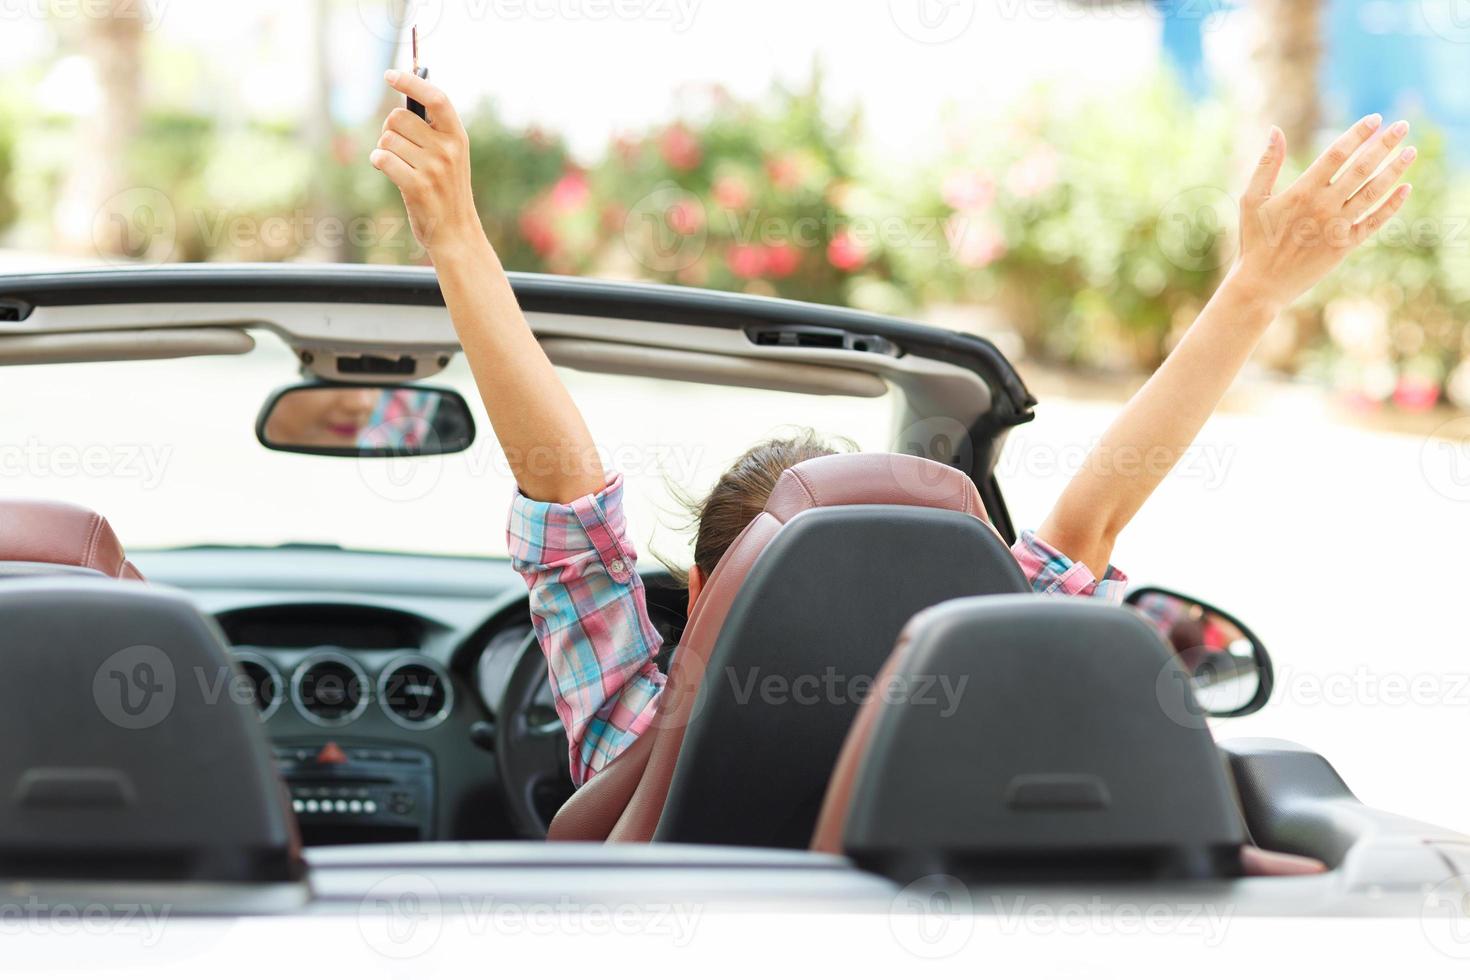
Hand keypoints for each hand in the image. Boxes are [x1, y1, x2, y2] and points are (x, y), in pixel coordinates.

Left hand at [371, 70, 483, 254]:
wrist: (456, 233)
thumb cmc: (447, 190)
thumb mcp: (451, 156)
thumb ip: (433, 129)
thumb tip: (405, 96)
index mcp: (458, 136)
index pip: (436, 98)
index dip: (411, 82)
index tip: (390, 74)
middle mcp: (448, 150)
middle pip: (398, 117)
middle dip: (390, 129)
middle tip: (399, 146)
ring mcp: (434, 169)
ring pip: (387, 139)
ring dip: (384, 150)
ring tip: (400, 165)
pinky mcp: (417, 187)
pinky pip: (382, 159)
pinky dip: (378, 162)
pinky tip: (389, 172)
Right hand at [1232, 115, 1415, 309]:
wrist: (1262, 284)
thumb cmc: (1254, 240)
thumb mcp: (1251, 200)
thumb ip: (1266, 164)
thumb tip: (1275, 130)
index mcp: (1302, 191)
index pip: (1337, 153)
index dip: (1358, 134)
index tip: (1375, 119)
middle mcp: (1324, 205)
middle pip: (1362, 167)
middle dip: (1385, 144)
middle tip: (1402, 125)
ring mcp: (1338, 226)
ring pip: (1373, 191)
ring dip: (1395, 170)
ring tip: (1410, 151)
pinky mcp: (1345, 245)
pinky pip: (1375, 221)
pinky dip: (1392, 205)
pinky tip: (1406, 188)